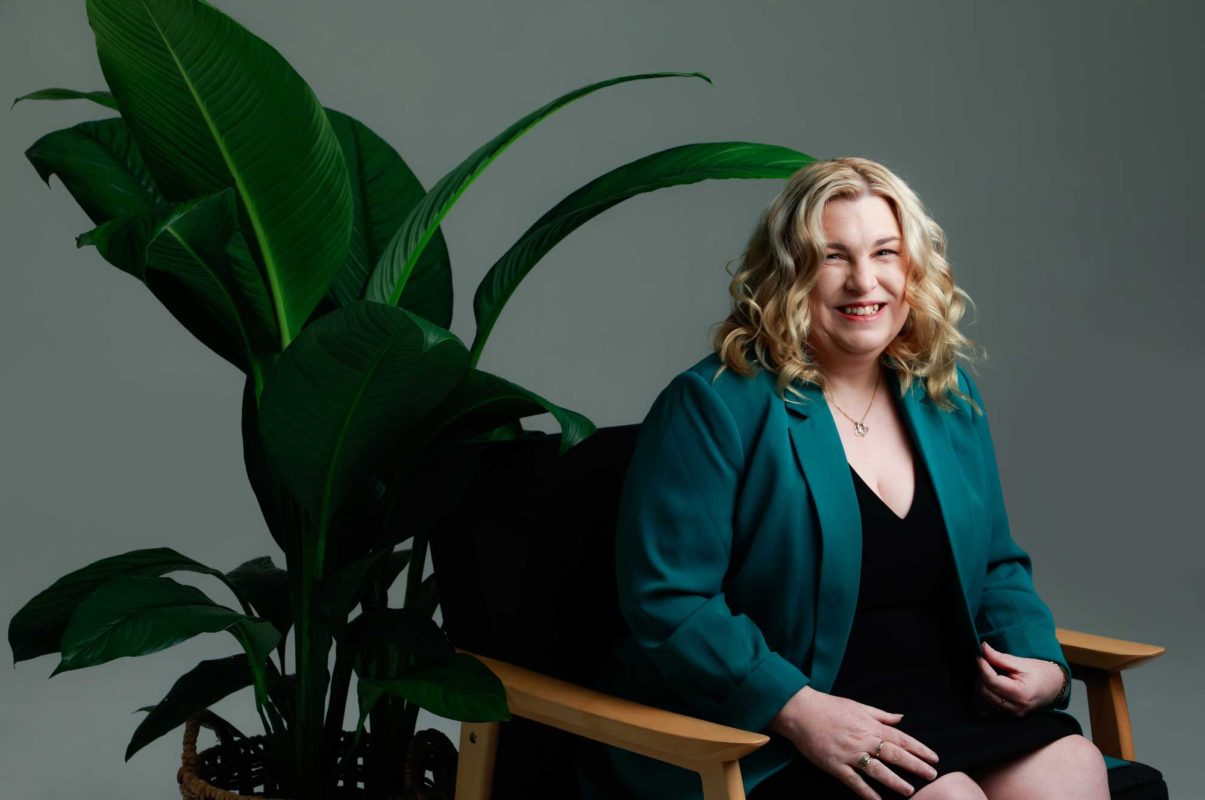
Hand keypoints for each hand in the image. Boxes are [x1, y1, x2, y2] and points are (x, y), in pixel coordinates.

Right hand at [771, 686, 939, 799]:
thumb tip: (901, 718)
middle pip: (894, 755)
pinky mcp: (836, 766)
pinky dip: (867, 793)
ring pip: (877, 771)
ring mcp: (850, 754)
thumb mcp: (858, 706)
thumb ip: (881, 715)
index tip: (934, 758)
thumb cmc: (829, 707)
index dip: (919, 749)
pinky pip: (854, 782)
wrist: (801, 712)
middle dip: (915, 766)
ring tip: (910, 790)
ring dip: (895, 781)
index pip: (900, 738)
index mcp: (870, 726)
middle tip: (932, 775)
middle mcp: (863, 740)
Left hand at [975, 641, 1064, 716]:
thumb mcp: (1023, 663)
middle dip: (980, 676)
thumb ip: (1001, 658)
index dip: (982, 666)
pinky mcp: (1009, 717)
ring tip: (987, 674)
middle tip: (985, 664)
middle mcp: (1015, 708)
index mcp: (1020, 694)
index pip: (991, 681)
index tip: (980, 656)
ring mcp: (1012, 715)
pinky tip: (988, 687)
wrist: (1056, 687)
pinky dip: (984, 697)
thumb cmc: (1042, 673)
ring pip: (983, 702)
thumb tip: (983, 648)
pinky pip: (988, 709)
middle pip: (985, 692)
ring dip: (980, 686)